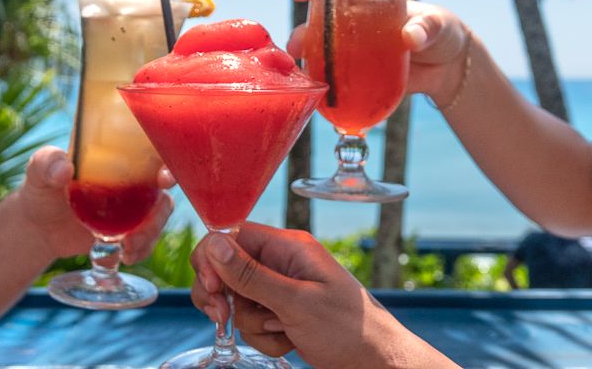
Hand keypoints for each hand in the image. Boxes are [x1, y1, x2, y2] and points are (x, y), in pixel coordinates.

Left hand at [17, 147, 174, 261]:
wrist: (39, 228)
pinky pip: (148, 237)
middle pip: (162, 191)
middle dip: (160, 212)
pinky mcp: (129, 229)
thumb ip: (47, 164)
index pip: (152, 154)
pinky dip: (143, 248)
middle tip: (142, 230)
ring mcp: (133, 206)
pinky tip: (126, 256)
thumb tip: (65, 169)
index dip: (166, 164)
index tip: (163, 180)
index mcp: (118, 157)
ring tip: (128, 249)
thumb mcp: (39, 172)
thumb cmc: (41, 189)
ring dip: (151, 234)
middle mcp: (132, 180)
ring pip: (158, 217)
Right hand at [190, 222, 454, 368]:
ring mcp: (282, 289)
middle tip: (225, 318)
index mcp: (288, 246)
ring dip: (252, 324)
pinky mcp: (284, 313)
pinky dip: (265, 338)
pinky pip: (254, 321)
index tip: (213, 290)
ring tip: (282, 333)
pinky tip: (288, 343)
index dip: (212, 260)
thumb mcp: (296, 302)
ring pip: (239, 301)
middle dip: (224, 297)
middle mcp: (282, 262)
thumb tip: (214, 245)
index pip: (232, 236)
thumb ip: (251, 275)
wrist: (378, 363)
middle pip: (227, 269)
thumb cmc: (349, 329)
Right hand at [287, 0, 470, 106]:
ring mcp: (355, 50)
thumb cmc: (441, 31)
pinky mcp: (360, 76)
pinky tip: (319, 95)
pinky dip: (326, 87)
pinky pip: (338, 79)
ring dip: (308, 61)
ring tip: (304, 72)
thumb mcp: (436, 23)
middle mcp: (354, 23)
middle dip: (302, 33)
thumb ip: (425, 27)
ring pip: (322, 52)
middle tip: (297, 45)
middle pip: (319, 23)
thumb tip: (410, 37)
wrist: (449, 67)